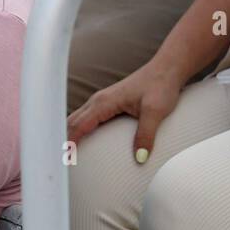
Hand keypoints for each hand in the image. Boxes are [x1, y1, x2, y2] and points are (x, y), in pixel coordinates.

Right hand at [66, 58, 184, 159]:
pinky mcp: (108, 102)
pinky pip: (86, 117)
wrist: (167, 69)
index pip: (78, 126)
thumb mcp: (156, 112)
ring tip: (68, 152)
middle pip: (72, 122)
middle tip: (62, 160)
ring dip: (70, 133)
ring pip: (77, 118)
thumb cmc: (161, 86)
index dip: (70, 143)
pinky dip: (79, 128)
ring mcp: (101, 101)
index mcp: (103, 103)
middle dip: (64, 140)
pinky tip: (84, 138)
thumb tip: (140, 158)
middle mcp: (98, 101)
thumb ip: (146, 135)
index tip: (65, 159)